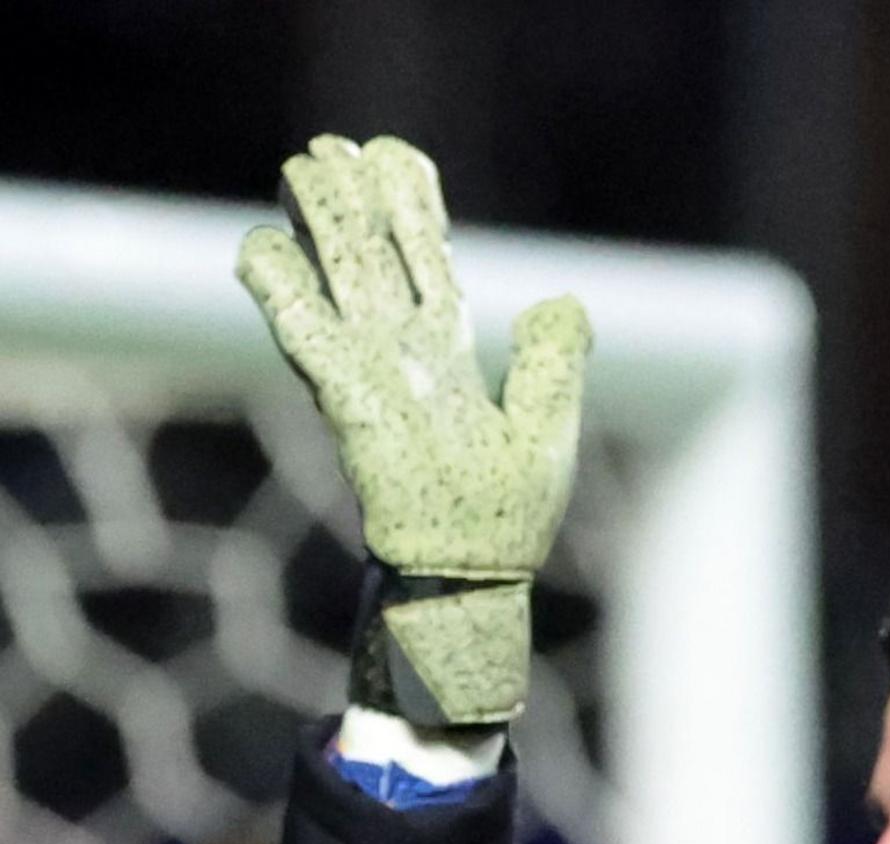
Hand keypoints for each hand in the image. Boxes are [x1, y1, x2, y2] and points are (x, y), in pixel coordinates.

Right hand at [237, 134, 586, 730]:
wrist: (474, 582)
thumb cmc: (506, 518)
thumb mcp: (547, 430)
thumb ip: (551, 363)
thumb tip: (558, 299)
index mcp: (451, 356)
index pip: (429, 263)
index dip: (414, 210)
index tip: (398, 156)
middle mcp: (405, 357)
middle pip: (376, 259)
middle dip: (354, 201)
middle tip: (331, 146)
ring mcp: (372, 377)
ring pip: (340, 282)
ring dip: (320, 224)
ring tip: (302, 168)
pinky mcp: (350, 407)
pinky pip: (309, 340)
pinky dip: (283, 294)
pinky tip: (261, 246)